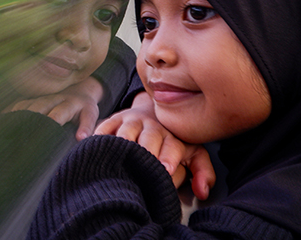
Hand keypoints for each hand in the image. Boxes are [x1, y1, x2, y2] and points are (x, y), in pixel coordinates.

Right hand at [6, 76, 104, 140]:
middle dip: (29, 119)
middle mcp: (53, 99)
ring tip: (6, 129)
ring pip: (27, 105)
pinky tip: (1, 122)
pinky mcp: (33, 99)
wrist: (78, 91)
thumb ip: (88, 127)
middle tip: (19, 133)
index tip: (44, 134)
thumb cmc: (84, 109)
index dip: (51, 122)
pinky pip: (20, 104)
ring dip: (18, 116)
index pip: (58, 114)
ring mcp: (41, 98)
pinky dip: (11, 112)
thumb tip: (81, 139)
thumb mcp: (91, 115)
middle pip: (38, 107)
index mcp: (69, 104)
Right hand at [96, 92, 215, 199]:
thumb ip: (203, 171)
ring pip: (125, 133)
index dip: (168, 158)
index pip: (172, 146)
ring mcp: (130, 122)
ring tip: (117, 159)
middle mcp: (151, 126)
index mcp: (172, 136)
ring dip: (122, 145)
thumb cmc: (172, 140)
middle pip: (148, 138)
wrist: (152, 109)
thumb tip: (202, 192)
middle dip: (145, 152)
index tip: (165, 170)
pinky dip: (100, 139)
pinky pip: (104, 129)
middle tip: (142, 166)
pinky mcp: (113, 120)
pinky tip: (97, 151)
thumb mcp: (193, 152)